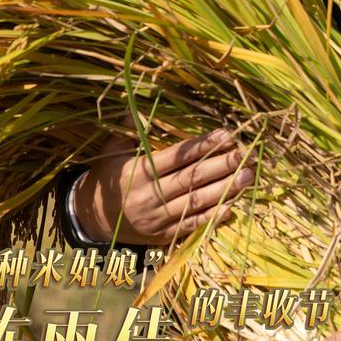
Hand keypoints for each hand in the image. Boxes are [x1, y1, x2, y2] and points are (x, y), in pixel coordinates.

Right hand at [73, 117, 254, 245]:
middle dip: (221, 166)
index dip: (202, 146)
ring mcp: (157, 218)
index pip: (176, 157)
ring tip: (248, 177)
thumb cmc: (107, 177)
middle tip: (245, 154)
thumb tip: (138, 105)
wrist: (92, 218)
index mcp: (138, 172)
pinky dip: (212, 218)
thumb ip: (128, 129)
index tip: (225, 134)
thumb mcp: (111, 150)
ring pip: (196, 204)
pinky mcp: (163, 235)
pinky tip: (232, 207)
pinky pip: (191, 226)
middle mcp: (149, 195)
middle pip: (191, 180)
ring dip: (224, 191)